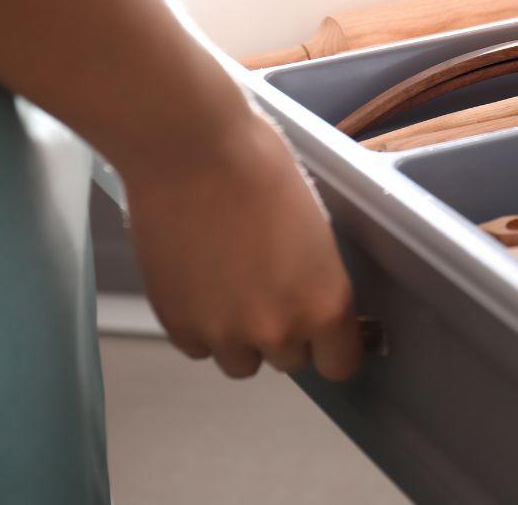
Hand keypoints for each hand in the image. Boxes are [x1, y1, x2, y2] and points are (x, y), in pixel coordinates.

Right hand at [124, 109, 362, 380]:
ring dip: (240, 336)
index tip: (327, 333)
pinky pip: (198, 346)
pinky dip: (201, 324)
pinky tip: (201, 282)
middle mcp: (277, 330)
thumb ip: (316, 279)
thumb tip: (312, 299)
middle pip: (290, 361)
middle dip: (285, 332)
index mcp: (324, 303)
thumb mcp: (315, 229)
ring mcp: (223, 333)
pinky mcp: (177, 324)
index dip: (334, 347)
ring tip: (232, 286)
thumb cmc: (262, 169)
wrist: (192, 152)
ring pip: (240, 361)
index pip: (341, 364)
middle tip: (272, 288)